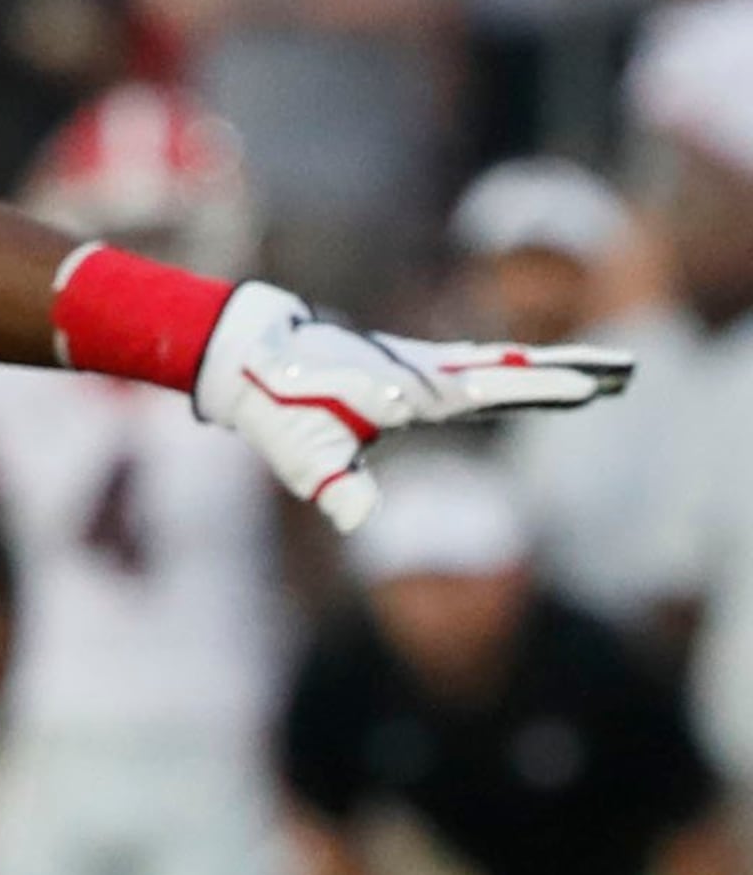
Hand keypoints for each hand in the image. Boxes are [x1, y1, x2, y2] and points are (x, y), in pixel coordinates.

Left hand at [195, 284, 630, 530]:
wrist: (250, 355)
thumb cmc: (279, 406)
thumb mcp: (305, 456)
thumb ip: (337, 485)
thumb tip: (354, 519)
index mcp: (416, 392)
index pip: (493, 391)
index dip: (541, 390)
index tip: (590, 388)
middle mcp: (426, 374)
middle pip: (511, 371)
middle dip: (568, 371)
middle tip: (624, 369)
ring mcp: (419, 366)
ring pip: (496, 364)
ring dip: (546, 366)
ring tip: (596, 369)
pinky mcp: (406, 367)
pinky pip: (471, 364)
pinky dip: (507, 365)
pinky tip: (521, 366)